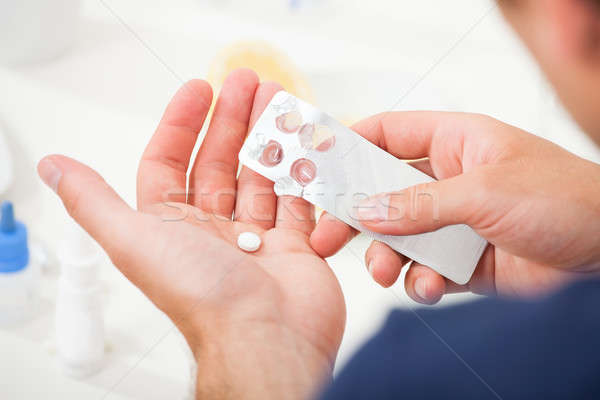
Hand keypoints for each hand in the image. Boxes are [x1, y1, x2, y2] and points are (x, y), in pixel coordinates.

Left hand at [38, 69, 344, 398]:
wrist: (268, 338)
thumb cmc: (202, 294)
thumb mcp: (135, 241)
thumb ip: (94, 203)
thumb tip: (54, 168)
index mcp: (172, 227)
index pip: (171, 163)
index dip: (182, 124)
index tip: (201, 89)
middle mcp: (212, 230)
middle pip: (220, 162)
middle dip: (233, 119)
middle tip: (248, 81)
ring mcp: (256, 237)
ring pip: (260, 175)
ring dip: (268, 138)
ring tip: (279, 100)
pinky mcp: (294, 245)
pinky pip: (296, 198)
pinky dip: (300, 171)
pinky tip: (303, 143)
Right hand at [310, 112, 599, 303]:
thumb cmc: (565, 199)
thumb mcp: (486, 192)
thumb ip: (420, 203)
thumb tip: (367, 210)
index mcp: (454, 142)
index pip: (388, 134)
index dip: (350, 146)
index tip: (317, 168)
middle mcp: (448, 180)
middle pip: (381, 190)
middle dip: (354, 214)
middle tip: (326, 235)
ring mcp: (453, 221)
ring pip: (397, 235)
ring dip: (385, 255)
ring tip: (385, 271)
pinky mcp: (461, 260)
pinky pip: (423, 269)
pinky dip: (418, 281)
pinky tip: (427, 287)